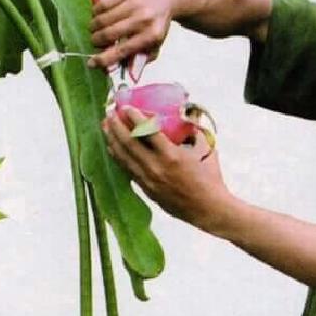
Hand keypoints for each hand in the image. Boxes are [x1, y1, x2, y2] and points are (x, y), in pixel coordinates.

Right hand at [89, 0, 173, 70]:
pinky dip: (96, 11)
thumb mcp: (154, 46)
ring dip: (94, 26)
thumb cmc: (157, 25)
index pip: (122, 51)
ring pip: (103, 18)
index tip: (92, 63)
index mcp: (151, 36)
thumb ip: (140, 60)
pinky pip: (103, 2)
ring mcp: (135, 2)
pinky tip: (98, 14)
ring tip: (95, 28)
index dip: (104, 59)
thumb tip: (131, 77)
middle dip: (96, 41)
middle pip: (109, 34)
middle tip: (94, 41)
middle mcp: (143, 18)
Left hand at [102, 106, 231, 230]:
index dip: (134, 117)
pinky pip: (127, 169)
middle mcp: (156, 167)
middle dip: (116, 126)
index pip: (147, 131)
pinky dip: (118, 156)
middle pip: (128, 143)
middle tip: (109, 113)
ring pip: (124, 157)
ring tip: (105, 126)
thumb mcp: (205, 150)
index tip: (126, 106)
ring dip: (112, 140)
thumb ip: (195, 133)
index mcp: (171, 156)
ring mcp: (148, 180)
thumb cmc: (210, 179)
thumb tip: (189, 116)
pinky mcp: (146, 189)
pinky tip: (112, 148)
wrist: (208, 209)